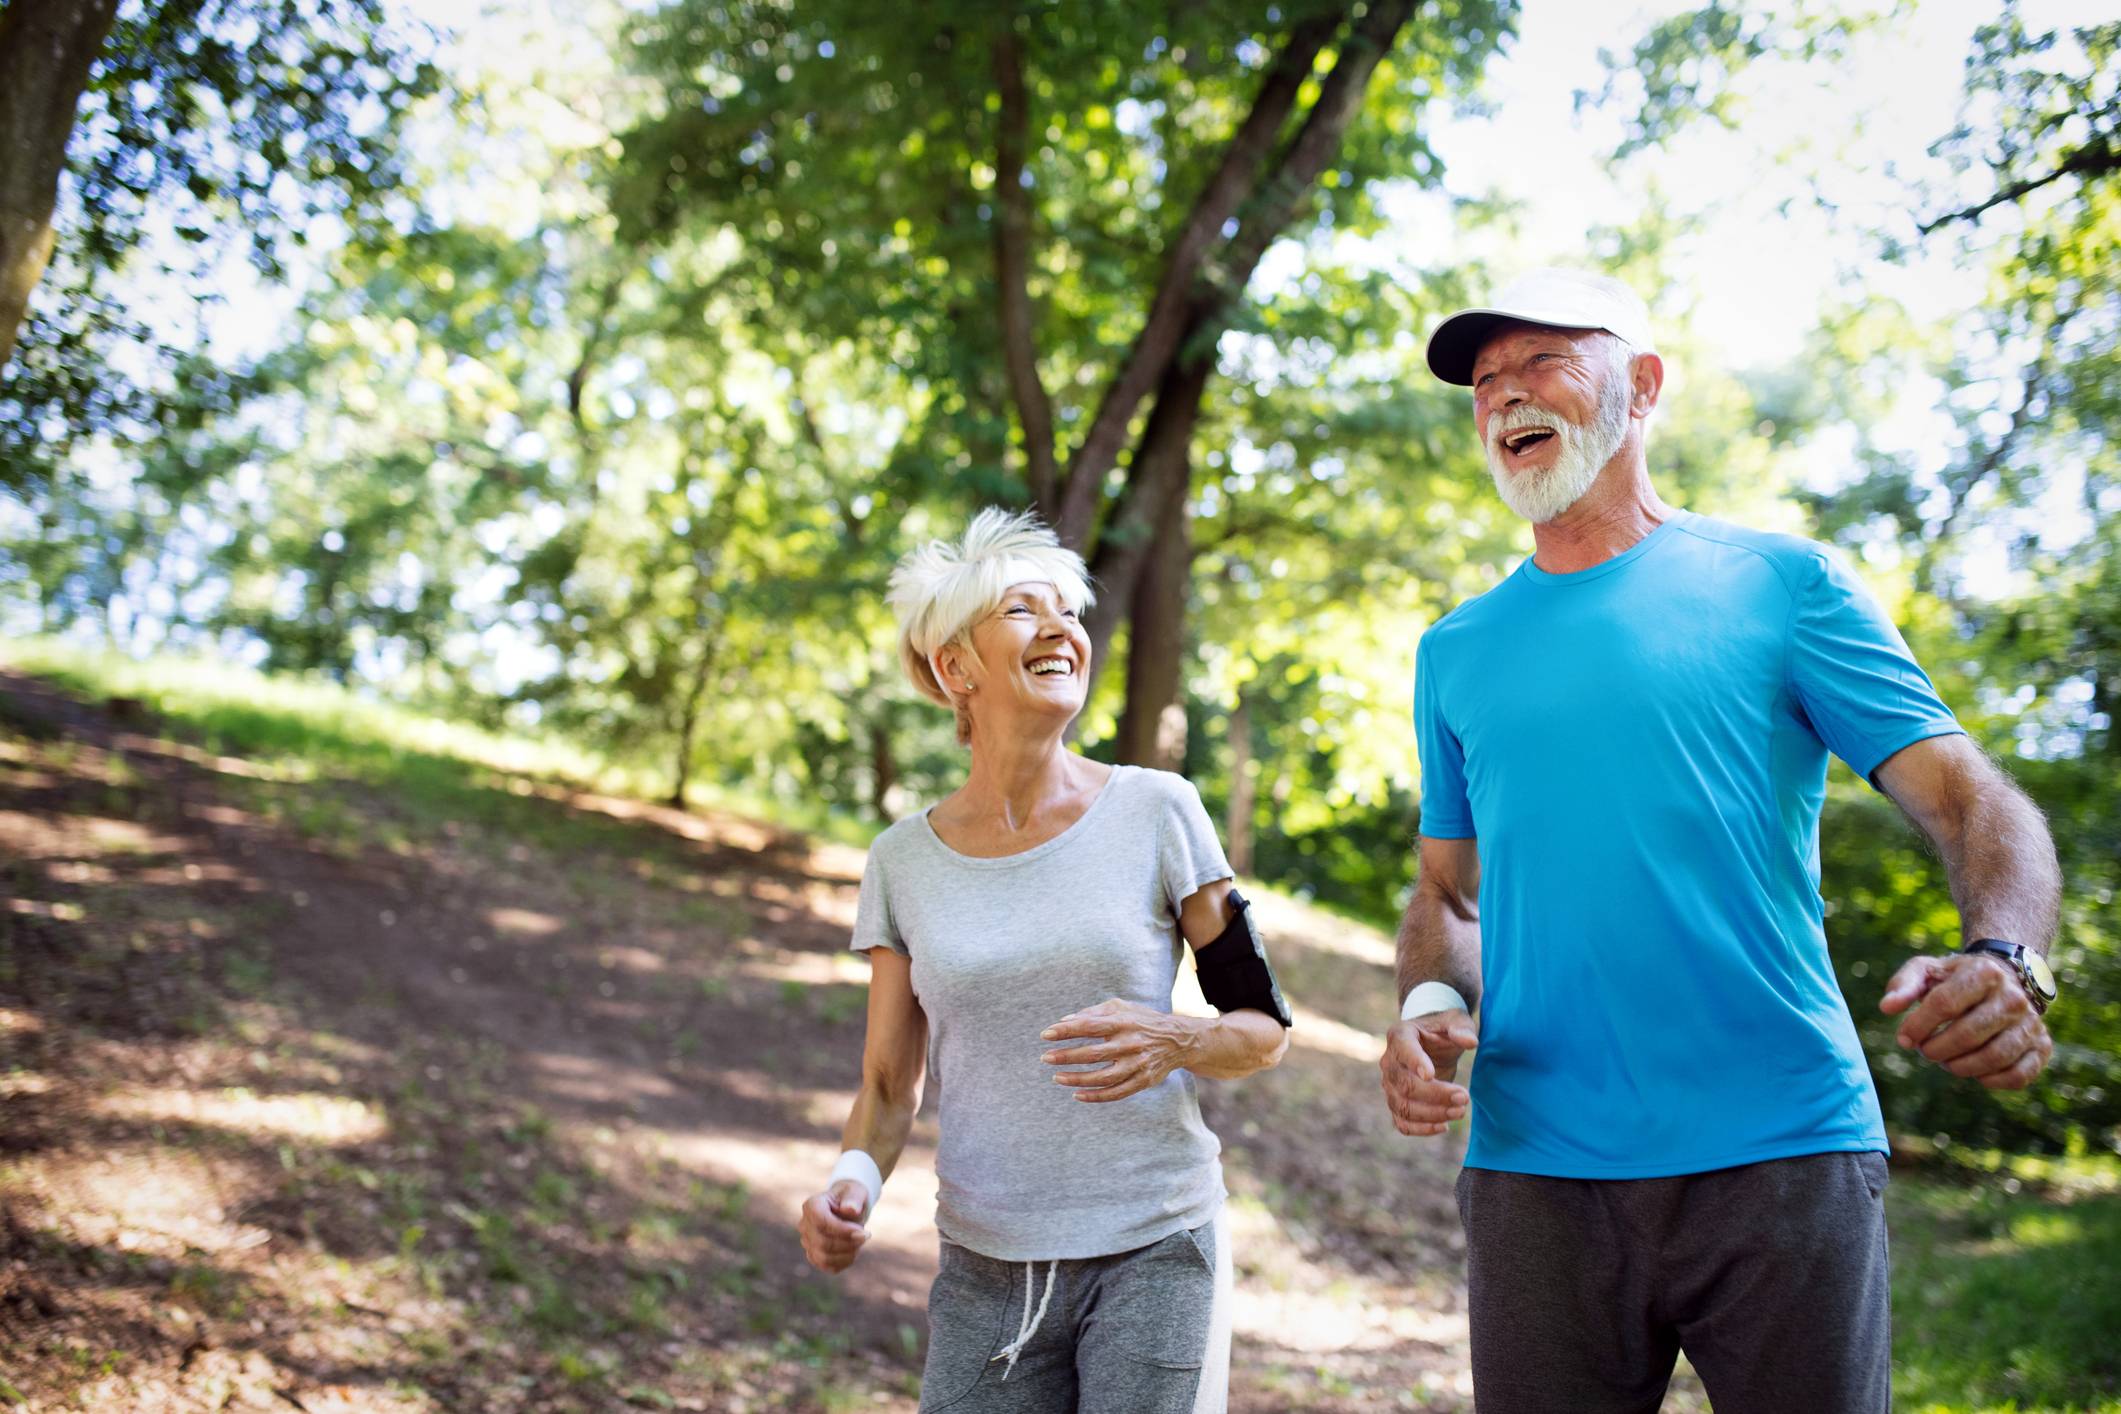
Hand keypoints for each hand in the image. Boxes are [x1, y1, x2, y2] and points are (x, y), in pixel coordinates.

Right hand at [796, 1179, 869, 1273]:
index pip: (820, 1222)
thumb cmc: (851, 1198)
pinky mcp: (814, 1256)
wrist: (848, 1208)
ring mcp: (807, 1242)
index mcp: (811, 1206)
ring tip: (859, 1242)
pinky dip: (844, 1262)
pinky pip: (828, 1267)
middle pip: (822, 1243)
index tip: (862, 1230)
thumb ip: (854, 1199)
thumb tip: (850, 1209)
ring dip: (847, 1254)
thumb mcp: (856, 1192)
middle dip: (848, 1243)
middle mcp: (804, 1225)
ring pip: (823, 1258)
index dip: (842, 1229)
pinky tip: (854, 1250)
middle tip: (865, 1235)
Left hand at [1040, 999, 1203, 1102]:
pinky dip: (1096, 1096)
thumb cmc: (1142, 1020)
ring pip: (1103, 1077)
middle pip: (1093, 1053)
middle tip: (1045, 1058)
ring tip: (1056, 1078)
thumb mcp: (1121, 1007)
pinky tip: (1077, 1094)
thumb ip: (1093, 1013)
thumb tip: (1063, 1022)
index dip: (1066, 1031)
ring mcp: (1137, 1065)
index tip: (1046, 1035)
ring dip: (1077, 1079)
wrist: (1179, 1040)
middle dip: (1066, 1056)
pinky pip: (1116, 1093)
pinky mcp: (1143, 1081)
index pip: (1089, 1026)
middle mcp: (1131, 1044)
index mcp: (1124, 1022)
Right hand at [1380, 1008, 1476, 1136]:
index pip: (1403, 1050)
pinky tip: (1444, 1126)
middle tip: (1465, 1097)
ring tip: (1460, 1111)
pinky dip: (1421, 1129)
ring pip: (1402, 1106)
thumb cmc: (1443, 1029)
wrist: (1432, 1043)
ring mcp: (1390, 1084)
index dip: (1415, 1063)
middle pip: (1404, 1084)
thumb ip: (1462, 1028)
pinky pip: (1402, 1122)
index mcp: (1400, 1035)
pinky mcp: (1397, 1102)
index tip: (1432, 1075)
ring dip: (1432, 1114)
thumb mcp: (1455, 1020)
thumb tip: (1471, 1043)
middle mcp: (1389, 1061)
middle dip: (1435, 1095)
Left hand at [1880, 952, 2051, 1089]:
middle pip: (1968, 1034)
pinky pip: (2018, 1075)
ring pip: (1994, 1057)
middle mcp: (2014, 997)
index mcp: (1984, 972)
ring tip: (1946, 1061)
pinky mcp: (2042, 1046)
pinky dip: (1991, 1081)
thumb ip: (1903, 985)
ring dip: (1960, 1067)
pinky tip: (1974, 1073)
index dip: (1917, 1026)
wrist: (2002, 981)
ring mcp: (2031, 1023)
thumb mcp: (1927, 971)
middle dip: (1937, 1049)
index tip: (1903, 1039)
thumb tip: (1886, 1007)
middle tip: (1926, 1051)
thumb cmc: (1955, 979)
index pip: (1944, 1004)